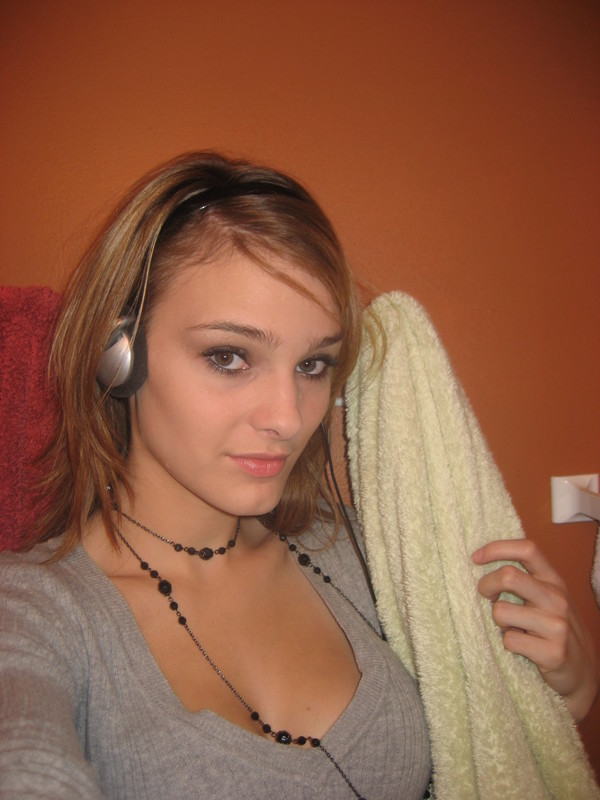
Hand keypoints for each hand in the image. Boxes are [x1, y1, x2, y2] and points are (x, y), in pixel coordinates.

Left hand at [472, 538, 598, 720]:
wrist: (582, 673)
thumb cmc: (553, 630)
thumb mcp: (545, 599)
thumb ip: (524, 581)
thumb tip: (480, 565)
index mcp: (553, 581)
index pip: (527, 549)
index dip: (496, 548)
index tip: (475, 558)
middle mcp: (557, 598)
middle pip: (509, 576)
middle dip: (486, 585)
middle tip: (485, 597)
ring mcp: (557, 625)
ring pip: (501, 611)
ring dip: (498, 622)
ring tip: (512, 629)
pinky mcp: (553, 652)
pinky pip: (509, 640)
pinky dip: (508, 645)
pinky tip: (522, 649)